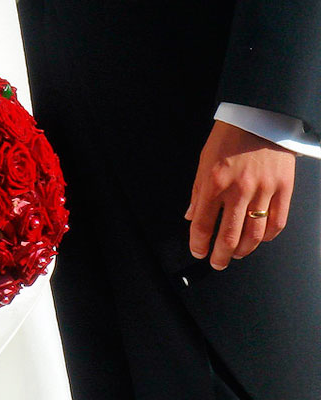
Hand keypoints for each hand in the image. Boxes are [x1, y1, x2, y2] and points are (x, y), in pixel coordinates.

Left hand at [185, 121, 295, 269]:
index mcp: (214, 183)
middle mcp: (238, 190)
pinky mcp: (284, 188)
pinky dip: (268, 236)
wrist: (259, 116)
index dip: (198, 243)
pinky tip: (260, 239)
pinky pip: (278, 221)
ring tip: (236, 254)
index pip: (202, 224)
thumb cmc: (228, 137)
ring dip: (243, 250)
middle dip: (220, 256)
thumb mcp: (203, 163)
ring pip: (254, 234)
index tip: (198, 251)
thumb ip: (197, 192)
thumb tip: (190, 216)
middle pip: (228, 236)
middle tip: (217, 262)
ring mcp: (263, 190)